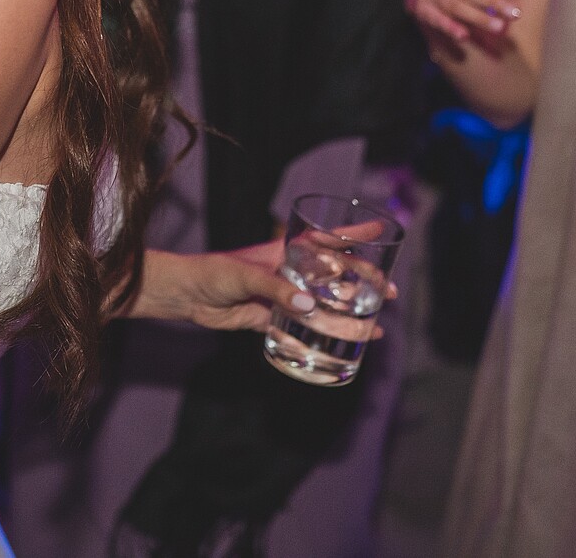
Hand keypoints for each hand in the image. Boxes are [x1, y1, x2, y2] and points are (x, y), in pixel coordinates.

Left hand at [145, 243, 393, 333]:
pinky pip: (302, 328)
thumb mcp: (245, 274)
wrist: (186, 295)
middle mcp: (289, 272)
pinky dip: (322, 336)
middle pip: (334, 276)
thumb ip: (276, 289)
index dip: (354, 235)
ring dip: (348, 315)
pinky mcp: (271, 319)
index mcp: (286, 251)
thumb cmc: (213, 272)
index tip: (382, 230)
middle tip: (389, 294)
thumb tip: (309, 306)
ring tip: (374, 327)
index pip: (326, 239)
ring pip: (323, 305)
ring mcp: (283, 296)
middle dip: (363, 283)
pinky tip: (339, 344)